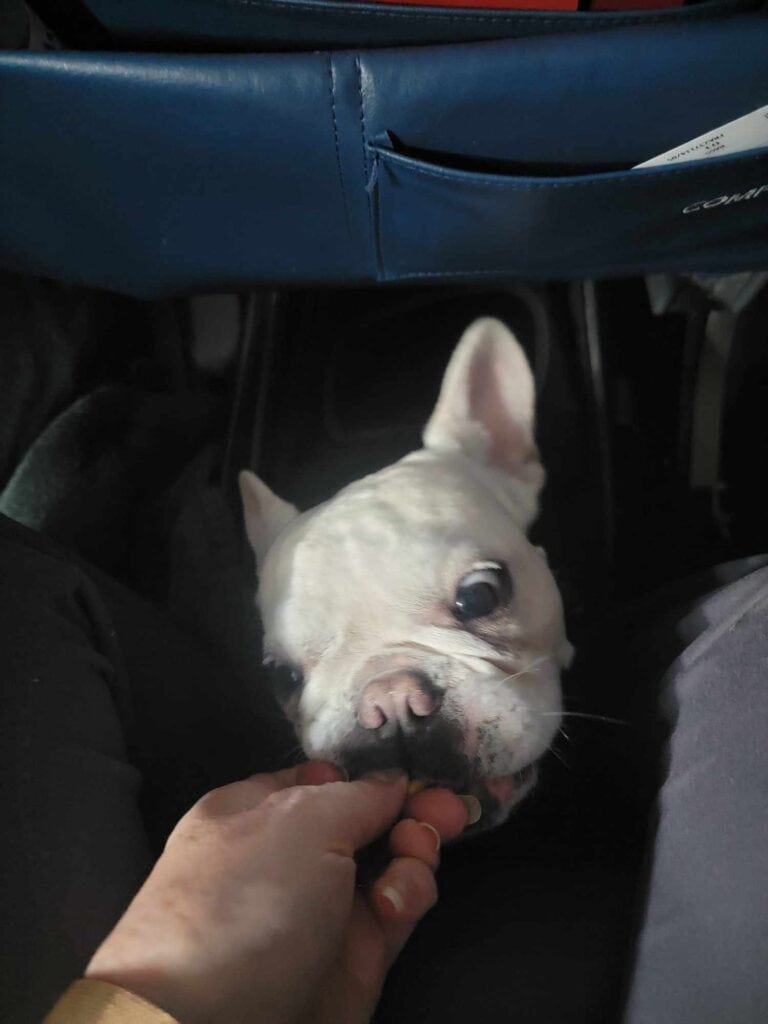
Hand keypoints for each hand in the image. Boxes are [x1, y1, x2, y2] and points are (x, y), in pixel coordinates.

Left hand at [85, 763, 468, 1023]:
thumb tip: (391, 783)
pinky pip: (395, 909)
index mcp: (256, 809)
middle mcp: (288, 856)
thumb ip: (359, 793)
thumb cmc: (248, 898)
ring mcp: (321, 909)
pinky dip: (409, 895)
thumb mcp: (302, 819)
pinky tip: (400, 899)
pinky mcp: (353, 958)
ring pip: (388, 864)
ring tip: (415, 854)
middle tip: (448, 810)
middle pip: (365, 820)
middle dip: (409, 810)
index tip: (414, 773)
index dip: (369, 775)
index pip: (325, 779)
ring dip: (413, 851)